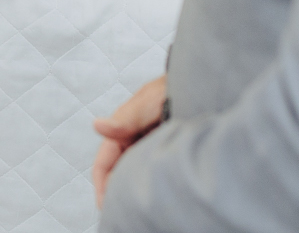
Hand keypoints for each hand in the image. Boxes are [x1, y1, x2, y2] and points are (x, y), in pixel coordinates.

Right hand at [92, 75, 166, 208]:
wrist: (201, 84)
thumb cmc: (174, 86)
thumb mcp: (148, 102)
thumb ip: (125, 118)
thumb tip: (97, 126)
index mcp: (121, 127)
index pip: (103, 162)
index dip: (102, 185)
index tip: (106, 207)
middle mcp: (132, 137)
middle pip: (117, 170)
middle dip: (117, 192)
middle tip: (126, 214)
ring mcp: (148, 143)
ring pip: (134, 171)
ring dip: (134, 187)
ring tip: (140, 209)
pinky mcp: (165, 148)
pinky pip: (152, 170)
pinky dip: (151, 182)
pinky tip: (159, 194)